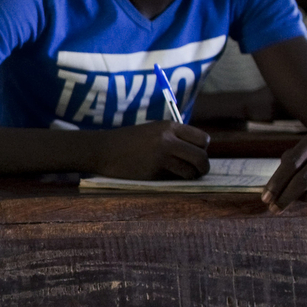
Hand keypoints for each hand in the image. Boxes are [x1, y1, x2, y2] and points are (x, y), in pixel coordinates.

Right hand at [92, 121, 210, 179]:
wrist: (103, 149)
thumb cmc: (127, 142)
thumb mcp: (152, 131)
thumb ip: (172, 137)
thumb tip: (195, 151)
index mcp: (169, 126)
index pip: (203, 138)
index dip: (203, 149)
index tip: (195, 155)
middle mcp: (168, 139)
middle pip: (201, 155)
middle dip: (203, 166)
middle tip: (198, 171)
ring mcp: (161, 155)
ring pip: (192, 169)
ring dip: (191, 176)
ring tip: (185, 177)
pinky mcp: (154, 170)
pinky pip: (176, 178)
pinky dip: (176, 180)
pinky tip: (168, 178)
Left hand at [262, 131, 306, 209]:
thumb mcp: (304, 154)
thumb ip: (287, 167)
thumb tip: (271, 193)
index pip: (292, 163)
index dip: (277, 182)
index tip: (265, 198)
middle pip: (304, 179)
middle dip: (286, 197)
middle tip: (274, 209)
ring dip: (304, 199)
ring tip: (304, 195)